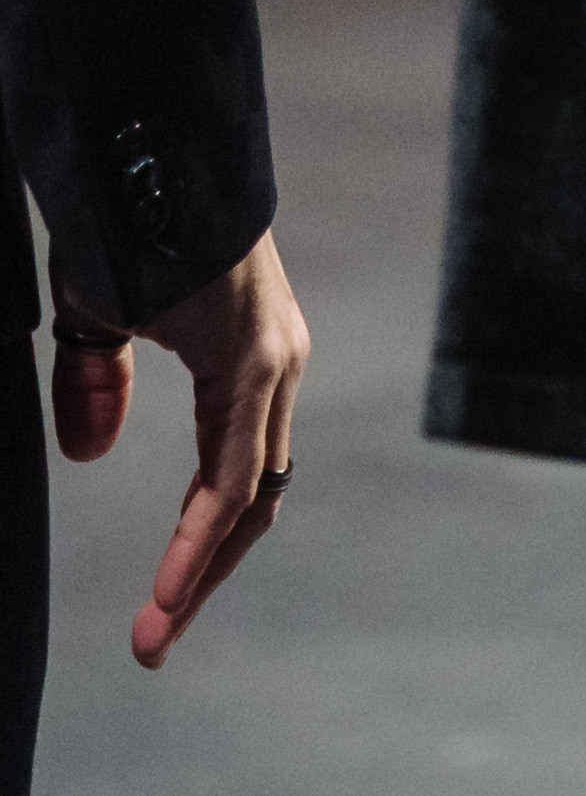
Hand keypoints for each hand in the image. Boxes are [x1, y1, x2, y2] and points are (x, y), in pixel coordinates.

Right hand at [50, 231, 310, 666]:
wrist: (144, 162)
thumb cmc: (126, 229)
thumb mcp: (100, 324)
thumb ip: (99, 386)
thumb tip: (94, 454)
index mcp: (246, 363)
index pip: (234, 476)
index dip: (197, 541)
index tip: (160, 603)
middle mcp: (275, 369)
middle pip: (254, 497)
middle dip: (202, 573)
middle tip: (155, 639)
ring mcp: (274, 364)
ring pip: (251, 494)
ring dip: (200, 571)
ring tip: (156, 634)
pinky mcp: (258, 361)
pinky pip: (237, 467)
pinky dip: (204, 530)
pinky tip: (174, 581)